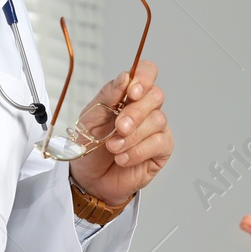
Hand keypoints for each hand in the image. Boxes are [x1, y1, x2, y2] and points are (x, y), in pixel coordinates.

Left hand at [67, 61, 170, 206]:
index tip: (131, 92)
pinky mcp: (161, 150)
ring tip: (113, 148)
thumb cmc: (89, 147)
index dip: (144, 77)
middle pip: (155, 96)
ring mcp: (155, 129)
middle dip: (135, 112)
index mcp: (127, 95)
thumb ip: (107, 96)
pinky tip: (123, 158)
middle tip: (118, 127)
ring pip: (157, 120)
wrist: (89, 179)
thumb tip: (125, 77)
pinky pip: (159, 143)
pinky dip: (138, 151)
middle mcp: (145, 109)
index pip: (147, 73)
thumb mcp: (90, 118)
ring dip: (133, 136)